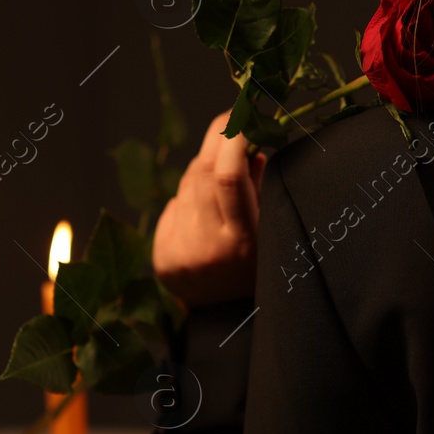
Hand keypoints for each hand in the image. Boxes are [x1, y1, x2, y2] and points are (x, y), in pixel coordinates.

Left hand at [153, 111, 267, 307]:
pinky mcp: (160, 256)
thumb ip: (262, 190)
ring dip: (206, 170)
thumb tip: (251, 148)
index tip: (245, 113)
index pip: (228, 177)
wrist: (226, 320)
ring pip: (186, 186)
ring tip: (226, 179)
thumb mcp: (273, 234)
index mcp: (240, 243)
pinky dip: (191, 200)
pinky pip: (175, 208)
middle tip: (233, 119)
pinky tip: (205, 214)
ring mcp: (177, 251)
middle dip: (218, 140)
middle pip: (202, 173)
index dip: (234, 137)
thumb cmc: (260, 272)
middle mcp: (204, 247)